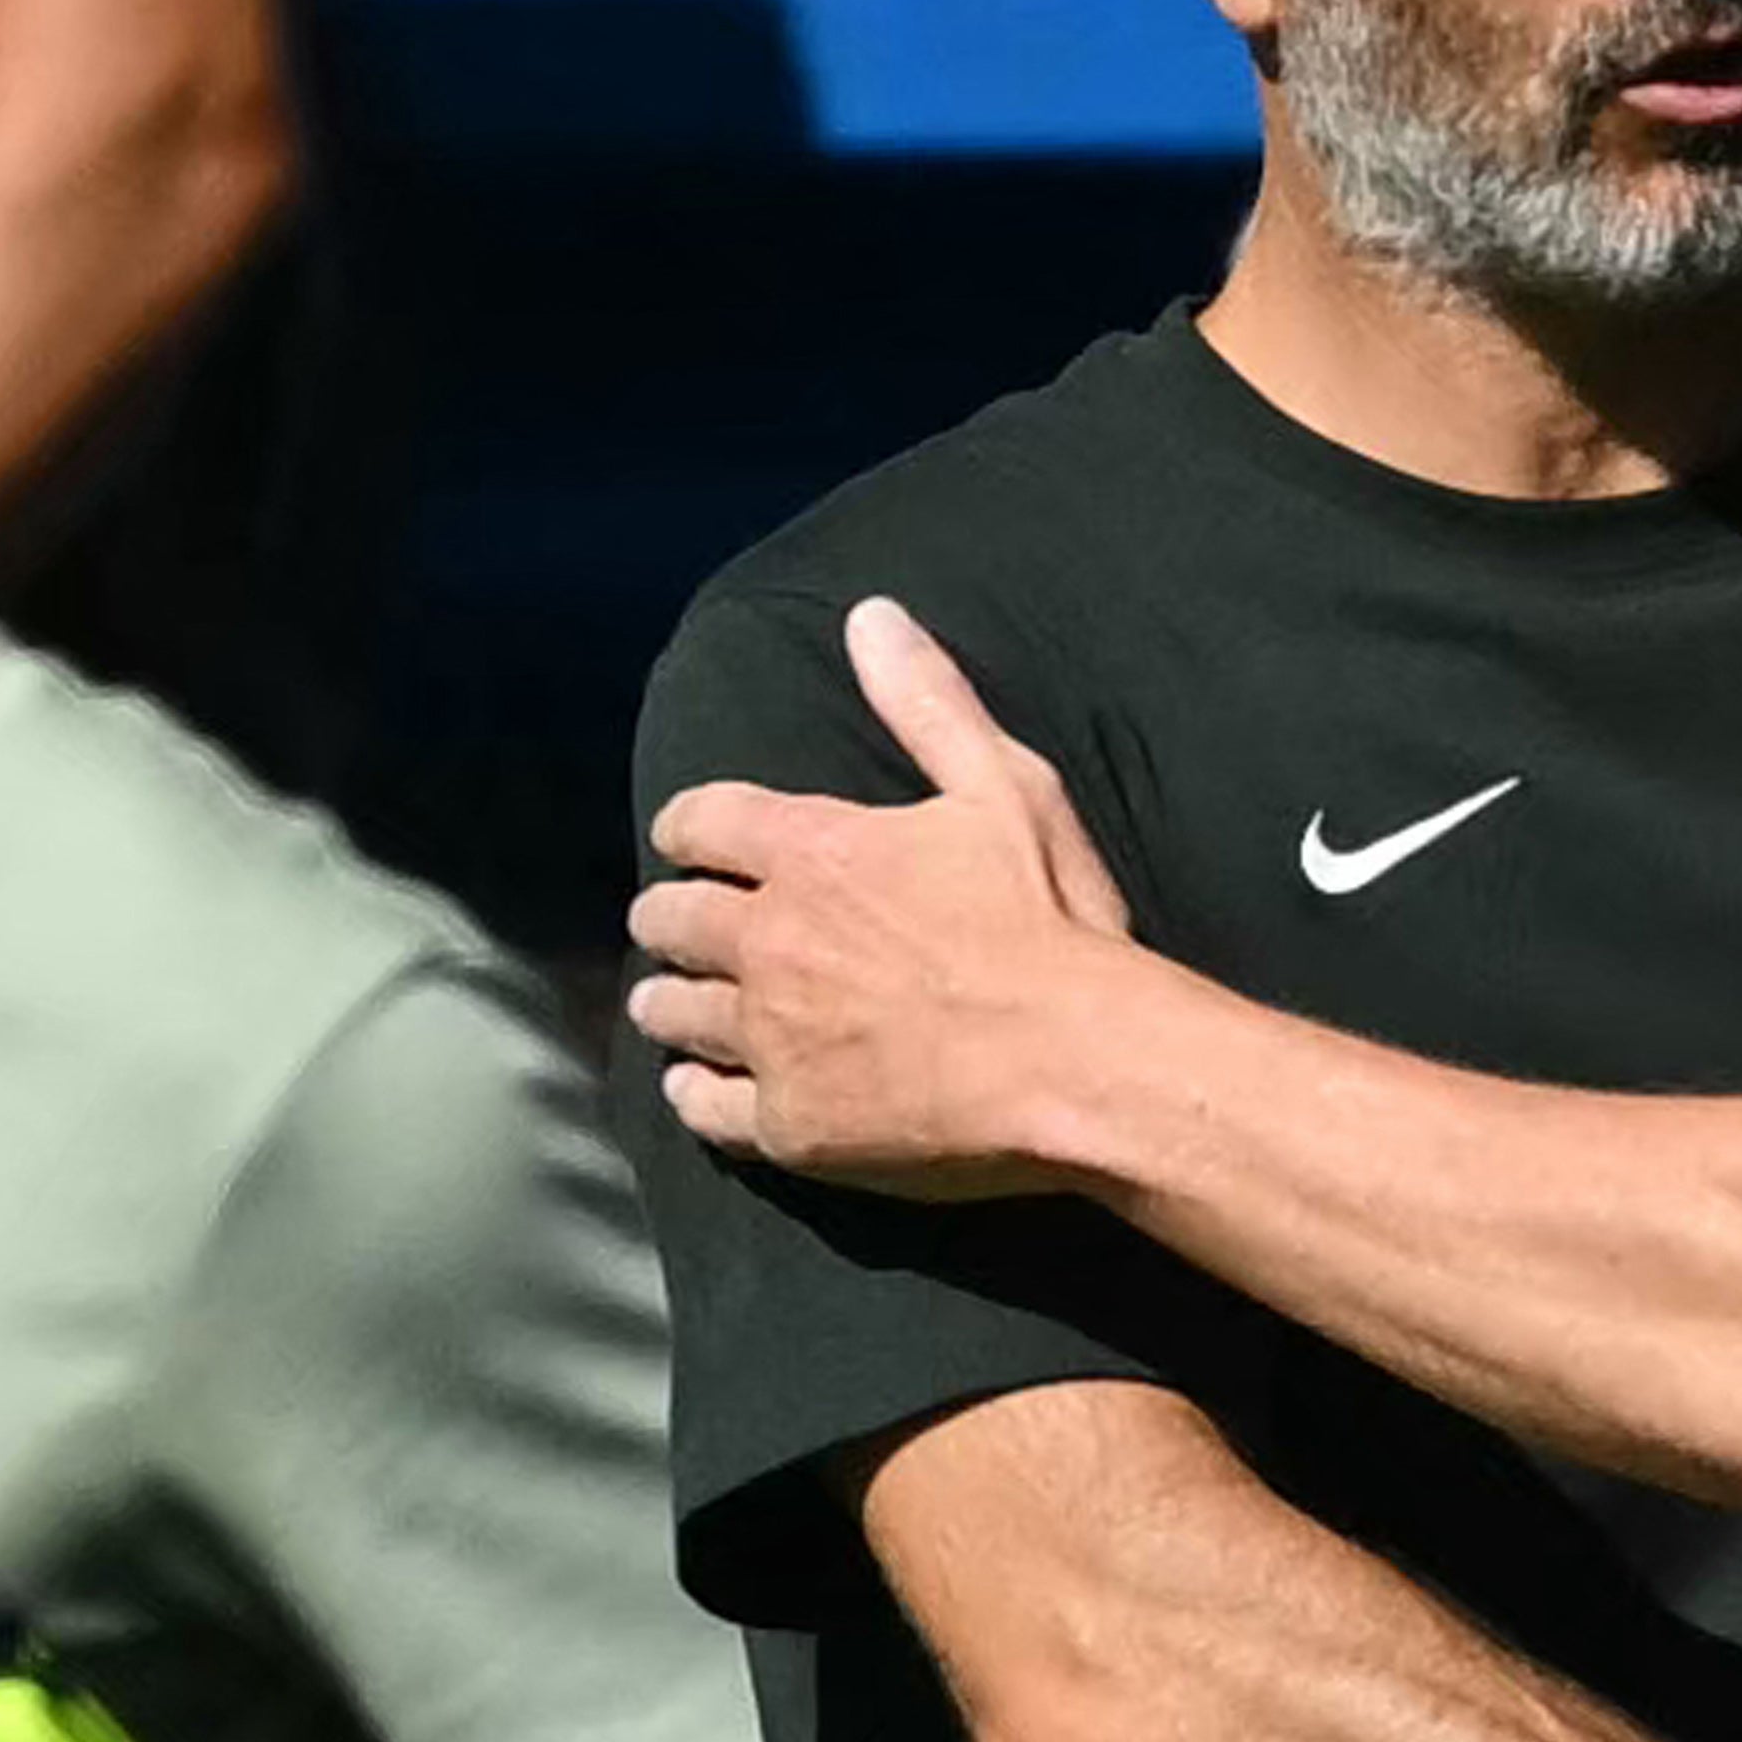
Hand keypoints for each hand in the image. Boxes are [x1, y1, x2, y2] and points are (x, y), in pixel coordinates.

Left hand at [628, 598, 1137, 1193]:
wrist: (1077, 1064)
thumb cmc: (1052, 924)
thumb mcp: (1005, 788)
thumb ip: (929, 705)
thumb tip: (872, 617)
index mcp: (813, 852)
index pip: (703, 822)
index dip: (688, 827)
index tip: (686, 839)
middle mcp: (770, 941)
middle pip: (673, 919)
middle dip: (667, 916)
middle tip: (669, 924)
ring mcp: (771, 1038)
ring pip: (675, 1012)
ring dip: (665, 1001)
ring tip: (664, 1004)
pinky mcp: (789, 1124)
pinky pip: (705, 1109)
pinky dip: (691, 1094)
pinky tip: (691, 1089)